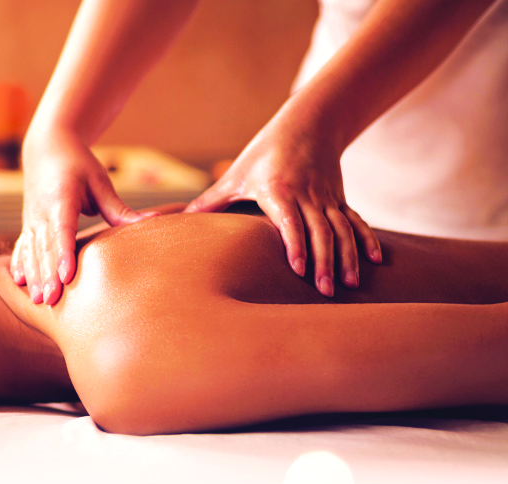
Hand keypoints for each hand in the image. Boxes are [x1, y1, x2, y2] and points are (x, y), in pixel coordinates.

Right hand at [12, 132, 151, 304]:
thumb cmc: (78, 164)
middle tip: (52, 300)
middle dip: (47, 276)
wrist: (46, 149)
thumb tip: (154, 222)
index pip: (62, 230)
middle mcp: (41, 211)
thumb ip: (119, 208)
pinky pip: (21, 247)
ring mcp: (32, 219)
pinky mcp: (28, 224)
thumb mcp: (100, 182)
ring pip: (30, 251)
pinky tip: (19, 282)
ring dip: (34, 276)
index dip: (63, 254)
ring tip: (38, 300)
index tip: (66, 276)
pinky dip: (19, 264)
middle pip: (44, 248)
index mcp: (61, 198)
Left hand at [185, 115, 381, 296]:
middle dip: (324, 262)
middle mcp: (307, 195)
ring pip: (342, 230)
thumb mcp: (234, 175)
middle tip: (324, 292)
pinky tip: (376, 262)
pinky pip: (356, 222)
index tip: (299, 270)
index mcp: (279, 190)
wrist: (307, 123)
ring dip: (348, 257)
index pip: (291, 222)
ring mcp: (327, 198)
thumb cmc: (264, 152)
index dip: (296, 245)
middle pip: (319, 232)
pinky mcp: (339, 199)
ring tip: (352, 285)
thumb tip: (176, 222)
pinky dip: (366, 240)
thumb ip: (210, 201)